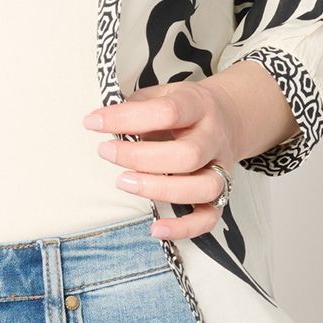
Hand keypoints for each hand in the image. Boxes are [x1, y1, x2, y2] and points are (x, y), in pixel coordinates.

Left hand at [83, 77, 246, 241]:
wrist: (228, 117)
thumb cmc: (184, 109)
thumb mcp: (163, 94)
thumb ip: (137, 107)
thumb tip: (101, 122)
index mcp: (199, 105)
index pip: (168, 111)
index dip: (127, 118)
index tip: (94, 123)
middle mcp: (214, 137)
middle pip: (188, 154)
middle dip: (140, 158)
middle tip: (106, 152)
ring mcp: (221, 167)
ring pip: (203, 188)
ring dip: (160, 189)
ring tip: (123, 183)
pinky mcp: (221, 194)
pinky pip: (209, 217)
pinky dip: (184, 228)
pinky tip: (155, 228)